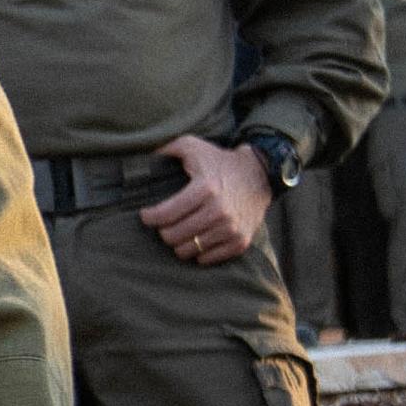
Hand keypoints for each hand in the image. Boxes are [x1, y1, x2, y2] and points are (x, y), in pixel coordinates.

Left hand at [142, 132, 272, 267]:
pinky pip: (206, 259)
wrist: (260, 174)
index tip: (146, 215)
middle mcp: (219, 211)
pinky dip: (198, 252)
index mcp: (205, 188)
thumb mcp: (193, 146)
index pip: (165, 214)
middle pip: (173, 236)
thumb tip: (145, 157)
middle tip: (165, 224)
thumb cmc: (219, 161)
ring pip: (187, 250)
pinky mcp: (240, 241)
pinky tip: (197, 238)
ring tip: (181, 231)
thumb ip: (166, 148)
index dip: (149, 217)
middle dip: (163, 231)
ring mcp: (231, 229)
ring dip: (179, 242)